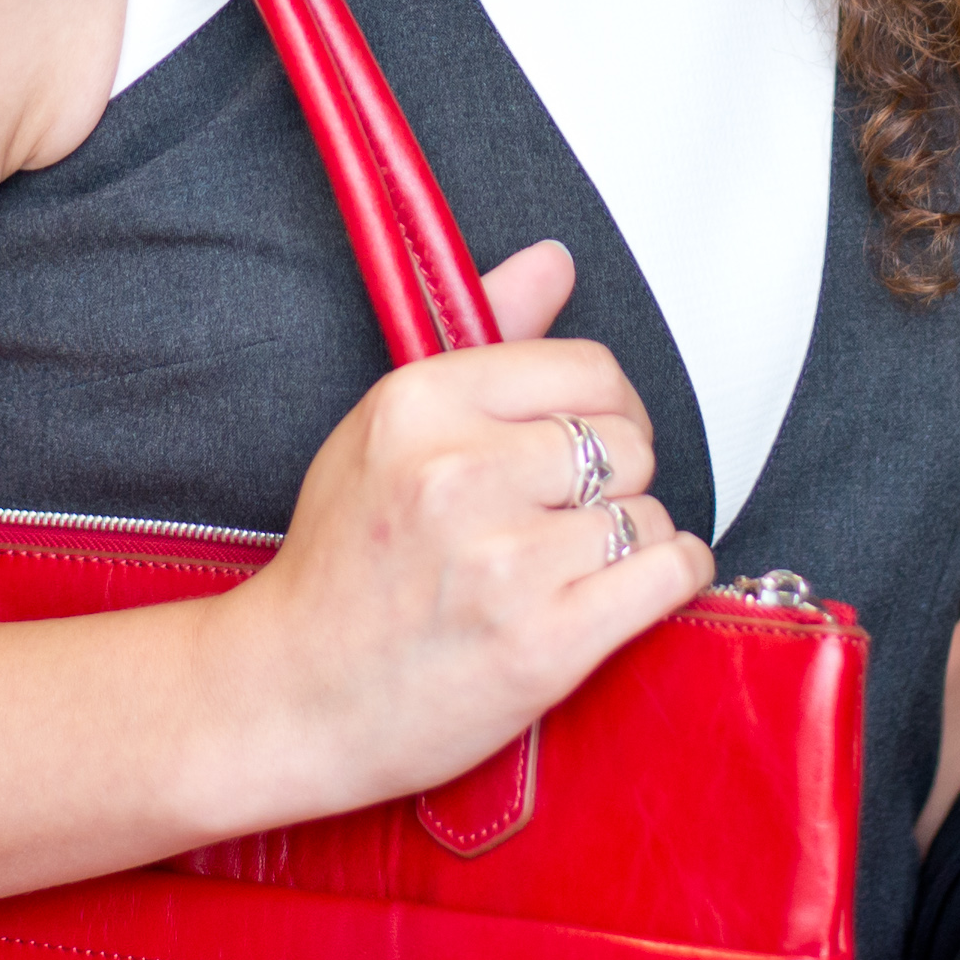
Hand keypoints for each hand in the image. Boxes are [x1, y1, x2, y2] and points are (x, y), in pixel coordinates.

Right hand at [200, 240, 717, 824]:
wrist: (290, 697)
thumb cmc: (338, 569)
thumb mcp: (385, 428)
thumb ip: (483, 337)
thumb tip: (553, 262)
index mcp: (420, 403)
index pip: (589, 370)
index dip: (605, 409)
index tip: (590, 440)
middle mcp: (458, 473)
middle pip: (626, 442)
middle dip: (616, 480)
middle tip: (569, 516)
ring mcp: (501, 562)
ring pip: (648, 513)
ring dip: (632, 541)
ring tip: (576, 566)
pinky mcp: (541, 643)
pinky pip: (666, 574)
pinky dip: (669, 579)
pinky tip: (628, 590)